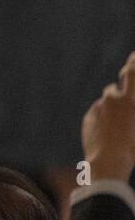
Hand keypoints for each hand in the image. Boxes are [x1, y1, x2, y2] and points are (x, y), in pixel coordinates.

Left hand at [82, 53, 134, 182]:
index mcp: (129, 100)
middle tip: (127, 103)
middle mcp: (112, 99)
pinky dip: (104, 118)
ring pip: (107, 100)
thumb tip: (129, 102)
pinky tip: (110, 133)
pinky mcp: (89, 117)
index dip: (133, 62)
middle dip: (122, 92)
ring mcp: (99, 108)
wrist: (108, 163)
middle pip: (116, 87)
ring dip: (113, 107)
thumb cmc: (133, 147)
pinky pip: (99, 112)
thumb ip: (133, 105)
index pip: (132, 72)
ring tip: (120, 125)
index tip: (134, 56)